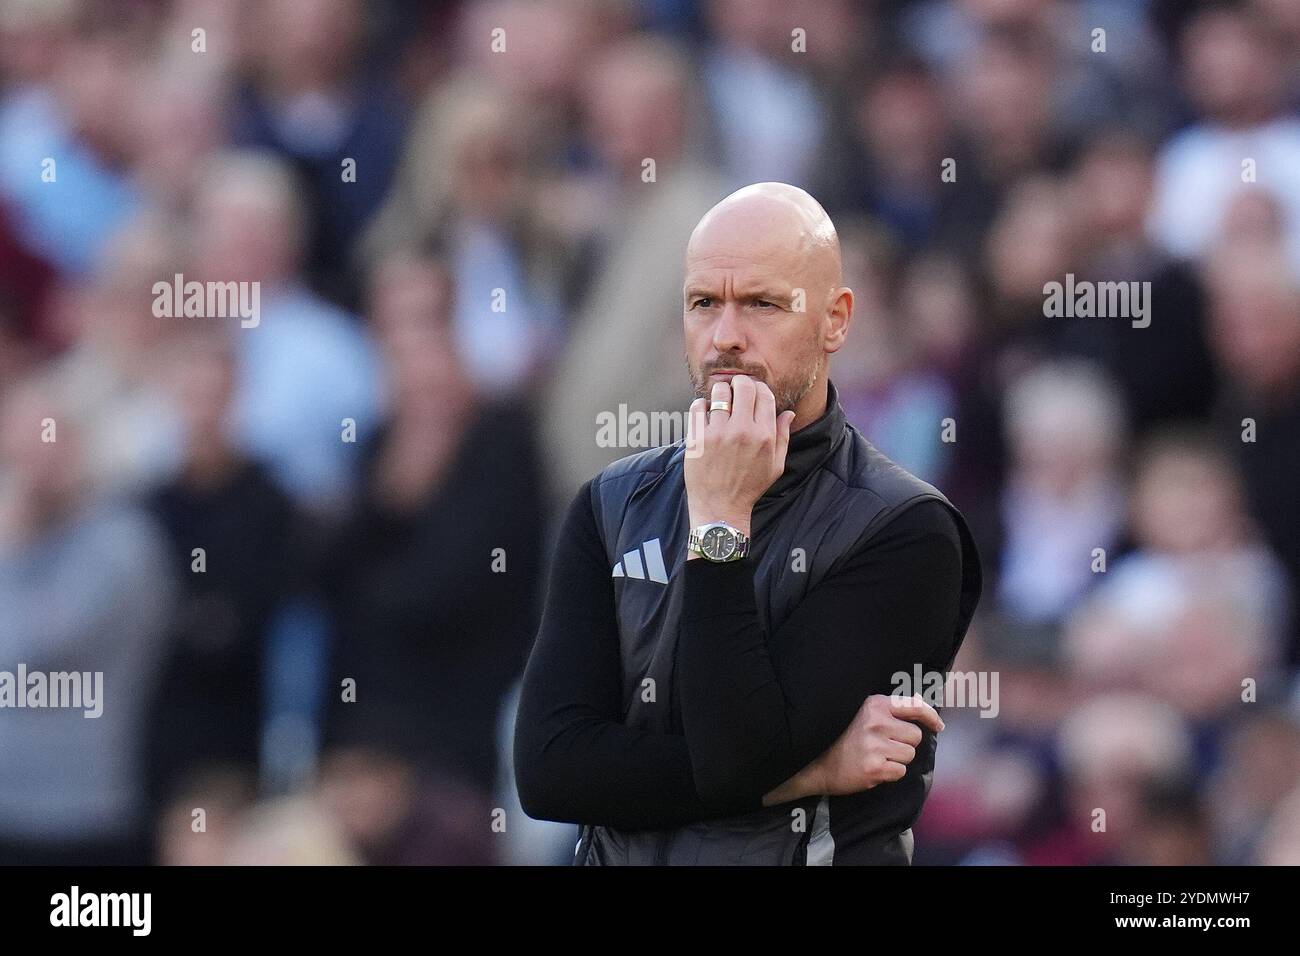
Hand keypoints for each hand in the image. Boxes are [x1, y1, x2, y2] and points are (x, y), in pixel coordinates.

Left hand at [684, 375, 795, 540]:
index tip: (753, 392)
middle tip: (736, 390)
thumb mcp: (775, 466)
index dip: (759, 388)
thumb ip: (783, 437)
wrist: (720, 508)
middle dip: (740, 383)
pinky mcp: (697, 438)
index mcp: (764, 435)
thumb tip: (788, 413)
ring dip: (720, 392)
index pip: (764, 394)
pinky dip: (701, 405)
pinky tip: (705, 412)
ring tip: (720, 401)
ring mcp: (718, 433)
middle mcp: (742, 431)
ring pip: (719, 391)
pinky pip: (697, 406)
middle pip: (743, 386)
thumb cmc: (749, 488)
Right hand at [803, 694, 945, 795]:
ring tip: (877, 756)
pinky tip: (873, 768)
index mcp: (875, 705)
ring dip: (898, 759)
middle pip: (915, 736)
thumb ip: (889, 709)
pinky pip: (900, 772)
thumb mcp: (862, 713)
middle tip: (885, 746)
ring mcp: (875, 746)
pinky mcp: (874, 768)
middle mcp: (876, 723)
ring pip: (909, 755)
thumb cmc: (840, 736)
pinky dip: (890, 773)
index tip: (938, 725)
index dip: (931, 716)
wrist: (815, 763)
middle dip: (905, 743)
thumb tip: (919, 701)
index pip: (914, 707)